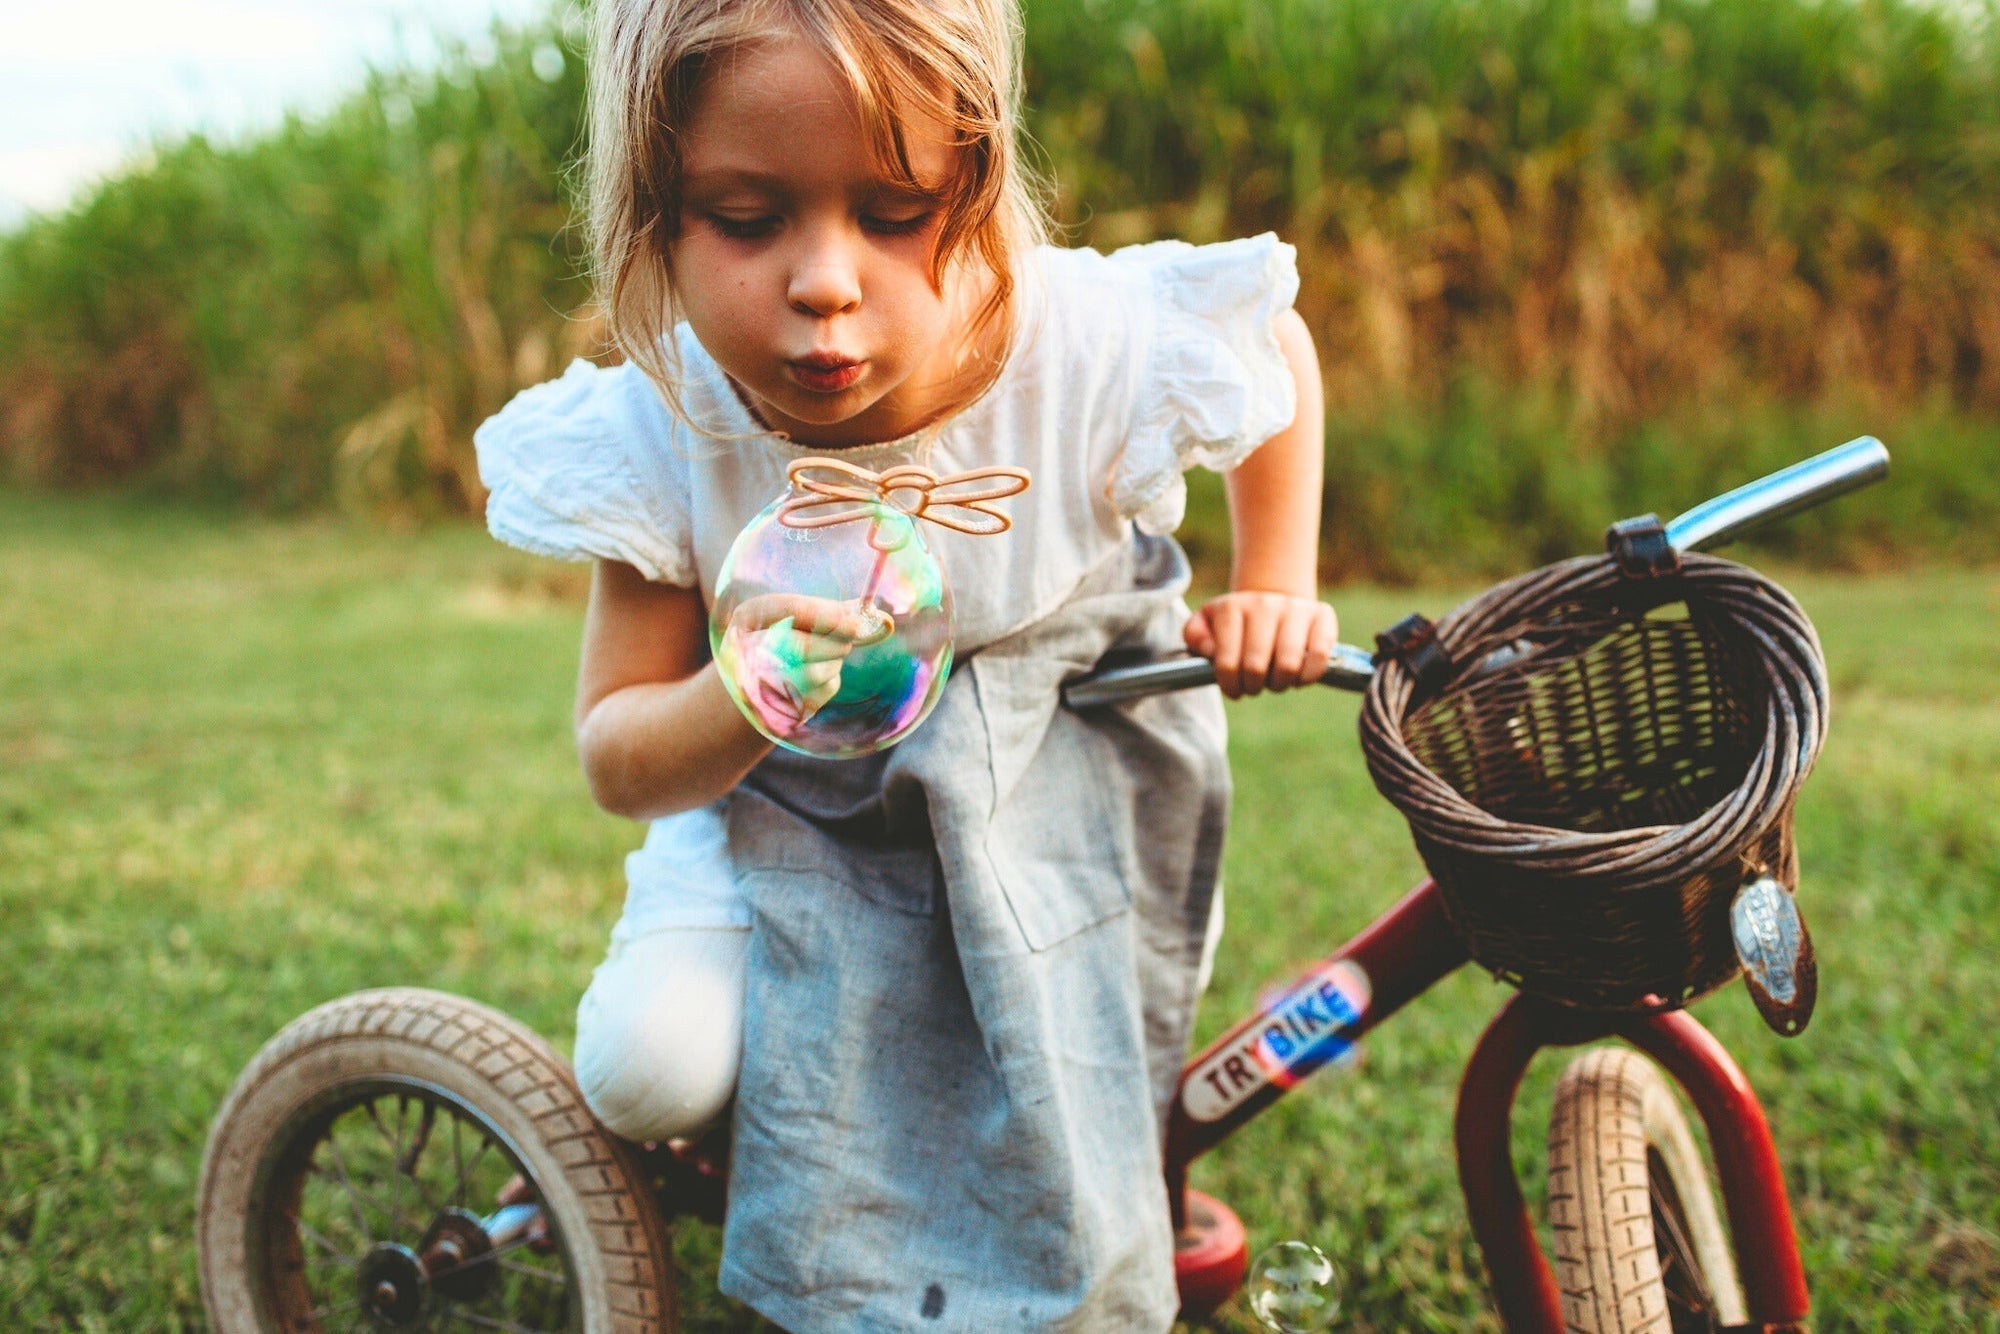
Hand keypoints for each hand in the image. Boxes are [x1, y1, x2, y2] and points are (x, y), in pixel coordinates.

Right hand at [722, 594, 885, 732]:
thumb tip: (877, 616)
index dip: (828, 615)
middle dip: (834, 643)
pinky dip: (830, 679)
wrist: (755, 681)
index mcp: (746, 617)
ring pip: (812, 674)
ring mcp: (754, 685)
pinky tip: (818, 676)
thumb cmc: (781, 638)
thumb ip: (829, 612)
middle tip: (851, 637)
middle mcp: (742, 652)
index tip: (857, 622)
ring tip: (829, 654)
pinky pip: (820, 692)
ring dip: (833, 662)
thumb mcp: (794, 617)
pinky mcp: (775, 710)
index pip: (790, 611)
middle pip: (799, 648)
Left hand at [1184, 591, 1336, 697]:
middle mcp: (1264, 604)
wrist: (1273, 599)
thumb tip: (1210, 651)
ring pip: (1289, 664)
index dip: (1230, 685)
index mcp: (1232, 608)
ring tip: (1274, 681)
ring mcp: (1295, 608)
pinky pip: (1320, 655)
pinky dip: (1308, 676)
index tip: (1233, 688)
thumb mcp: (1206, 622)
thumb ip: (1195, 635)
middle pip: (1257, 667)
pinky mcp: (1322, 615)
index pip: (1227, 663)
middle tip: (1253, 686)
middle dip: (1253, 687)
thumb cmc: (1236, 623)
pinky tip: (1297, 678)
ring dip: (1279, 684)